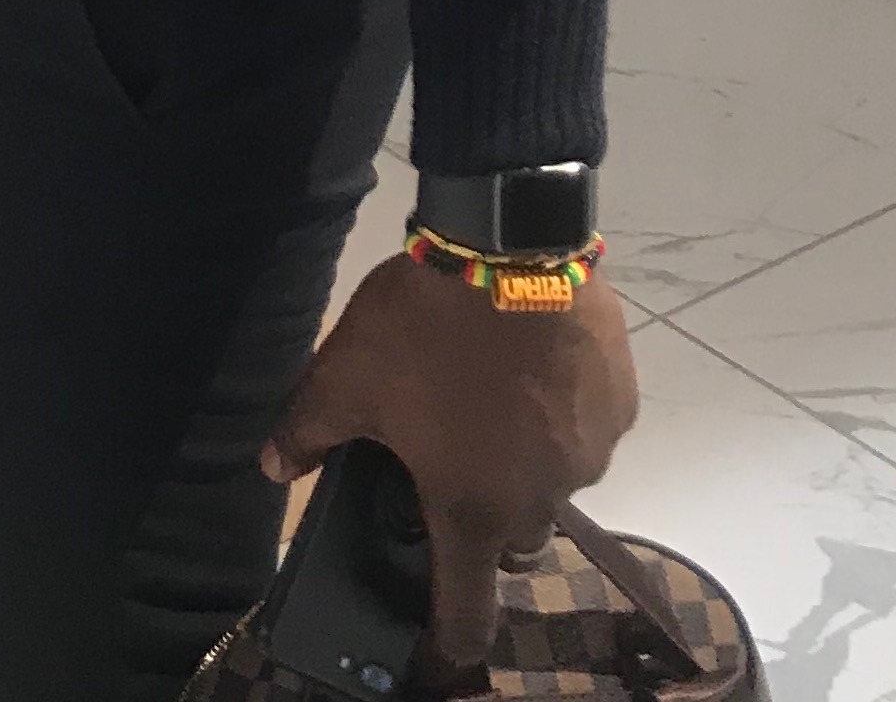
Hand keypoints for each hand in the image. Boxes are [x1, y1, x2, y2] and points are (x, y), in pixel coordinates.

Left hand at [262, 253, 637, 680]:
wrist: (509, 245)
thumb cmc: (423, 328)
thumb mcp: (344, 375)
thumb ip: (307, 430)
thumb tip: (274, 468)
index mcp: (471, 510)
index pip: (468, 613)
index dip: (449, 642)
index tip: (438, 650)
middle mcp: (540, 499)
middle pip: (512, 541)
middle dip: (482, 521)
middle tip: (450, 467)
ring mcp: (590, 456)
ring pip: (553, 484)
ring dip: (524, 462)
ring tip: (490, 399)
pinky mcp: (620, 407)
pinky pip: (587, 430)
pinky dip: (561, 415)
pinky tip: (532, 367)